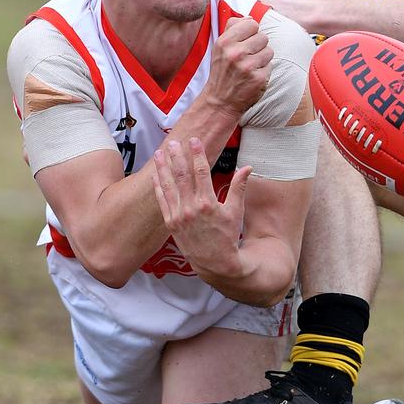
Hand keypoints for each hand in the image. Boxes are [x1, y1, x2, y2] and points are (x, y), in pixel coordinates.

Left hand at [152, 138, 250, 278]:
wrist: (215, 262)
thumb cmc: (227, 236)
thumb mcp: (236, 211)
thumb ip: (238, 187)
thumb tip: (248, 167)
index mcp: (208, 203)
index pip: (201, 172)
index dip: (197, 154)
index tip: (194, 141)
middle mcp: (190, 208)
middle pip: (181, 175)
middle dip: (177, 157)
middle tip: (173, 142)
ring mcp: (178, 216)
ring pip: (168, 186)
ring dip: (163, 168)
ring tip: (160, 152)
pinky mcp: (170, 223)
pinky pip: (162, 201)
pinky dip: (158, 187)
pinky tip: (155, 175)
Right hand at [203, 16, 272, 116]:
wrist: (220, 101)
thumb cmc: (222, 71)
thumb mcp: (220, 47)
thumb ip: (232, 28)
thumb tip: (249, 17)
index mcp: (225, 42)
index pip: (251, 23)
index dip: (252, 32)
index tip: (246, 41)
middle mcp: (235, 53)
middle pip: (263, 37)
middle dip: (258, 46)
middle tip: (248, 56)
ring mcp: (247, 67)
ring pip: (269, 51)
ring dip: (263, 58)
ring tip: (251, 66)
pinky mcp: (258, 79)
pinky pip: (270, 65)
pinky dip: (264, 71)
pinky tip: (253, 76)